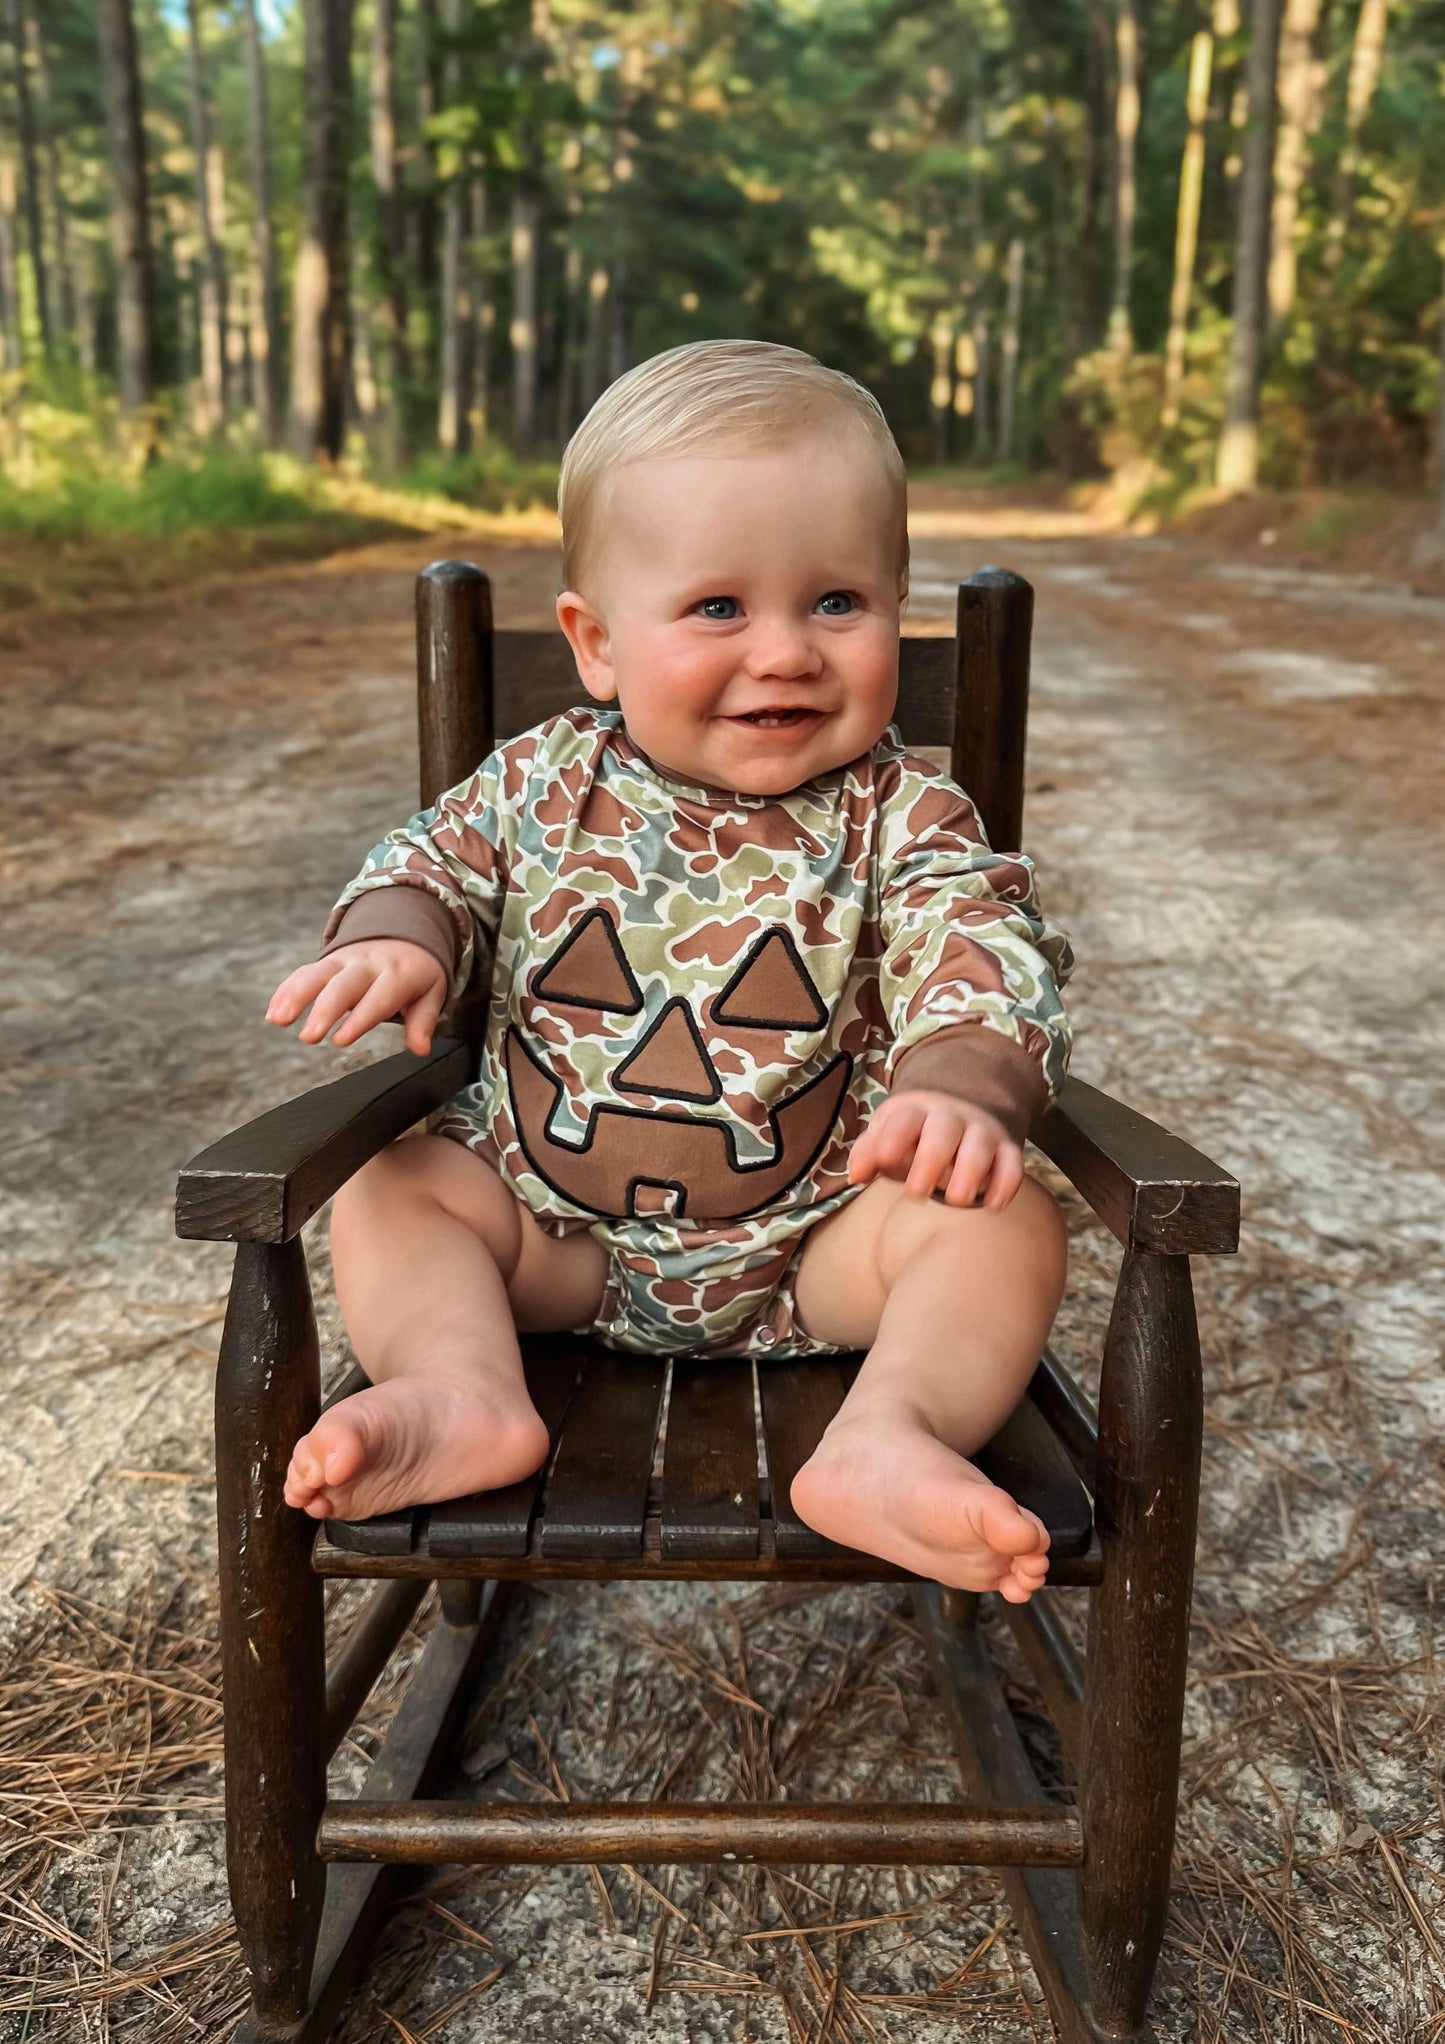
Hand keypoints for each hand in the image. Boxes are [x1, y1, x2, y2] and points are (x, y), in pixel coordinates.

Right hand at [266, 939, 447, 1056]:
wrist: (406, 934)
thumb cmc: (417, 974)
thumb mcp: (431, 993)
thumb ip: (423, 1021)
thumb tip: (421, 1048)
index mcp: (398, 973)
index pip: (378, 997)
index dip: (359, 1018)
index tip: (339, 1040)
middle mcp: (368, 964)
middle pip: (343, 985)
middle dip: (323, 1010)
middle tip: (308, 1037)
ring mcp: (345, 959)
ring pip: (317, 974)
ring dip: (295, 996)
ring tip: (277, 1020)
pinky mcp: (328, 960)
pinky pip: (305, 972)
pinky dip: (287, 990)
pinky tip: (273, 1012)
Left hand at [848, 1088, 1023, 1210]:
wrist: (958, 1112)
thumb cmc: (913, 1134)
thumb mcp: (887, 1135)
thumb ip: (869, 1153)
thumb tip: (856, 1174)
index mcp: (916, 1111)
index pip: (905, 1118)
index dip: (894, 1137)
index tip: (884, 1160)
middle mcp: (951, 1116)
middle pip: (944, 1130)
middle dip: (931, 1160)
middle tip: (916, 1193)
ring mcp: (981, 1131)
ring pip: (981, 1144)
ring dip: (971, 1171)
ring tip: (956, 1200)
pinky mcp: (1006, 1149)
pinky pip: (1013, 1163)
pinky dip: (1006, 1183)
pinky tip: (992, 1205)